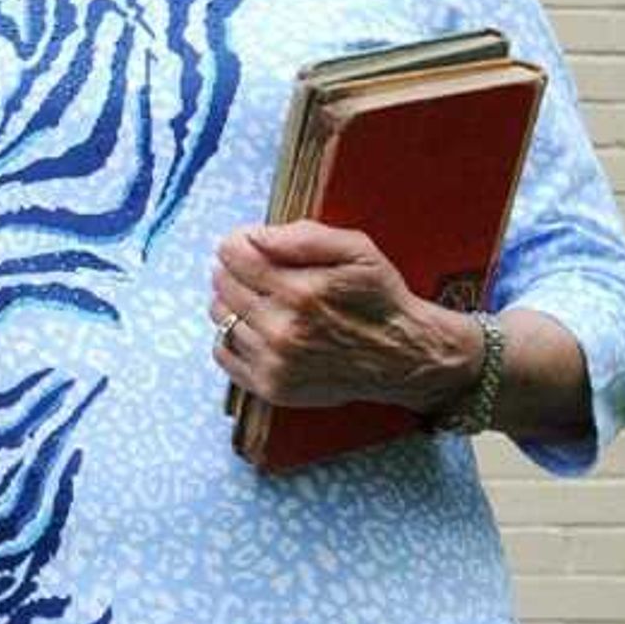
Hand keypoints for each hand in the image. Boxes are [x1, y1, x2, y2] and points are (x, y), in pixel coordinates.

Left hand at [207, 220, 481, 413]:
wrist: (404, 357)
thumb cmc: (380, 298)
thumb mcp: (358, 251)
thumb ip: (304, 237)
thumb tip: (255, 236)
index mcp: (300, 292)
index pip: (233, 254)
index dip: (239, 242)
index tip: (251, 244)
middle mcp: (282, 331)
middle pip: (222, 284)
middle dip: (236, 270)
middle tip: (259, 271)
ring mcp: (274, 363)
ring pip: (220, 316)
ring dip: (233, 302)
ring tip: (262, 300)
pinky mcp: (272, 387)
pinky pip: (223, 352)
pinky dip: (231, 336)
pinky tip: (256, 327)